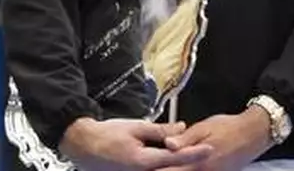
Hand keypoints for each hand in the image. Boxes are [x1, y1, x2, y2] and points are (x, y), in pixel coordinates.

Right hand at [60, 117, 212, 170]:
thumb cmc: (106, 135)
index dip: (194, 153)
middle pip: (172, 170)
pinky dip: (163, 166)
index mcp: (143, 162)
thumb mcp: (135, 127)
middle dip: (188, 162)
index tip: (210, 148)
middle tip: (202, 151)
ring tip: (189, 154)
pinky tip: (168, 159)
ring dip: (175, 164)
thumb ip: (160, 130)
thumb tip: (181, 128)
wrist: (83, 147)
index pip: (175, 157)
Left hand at [161, 109, 272, 170]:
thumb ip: (185, 138)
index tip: (146, 166)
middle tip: (151, 165)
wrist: (254, 134)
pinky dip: (188, 170)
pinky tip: (182, 164)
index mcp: (198, 161)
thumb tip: (167, 144)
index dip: (157, 170)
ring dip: (176, 170)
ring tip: (164, 165)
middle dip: (165, 170)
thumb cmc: (228, 127)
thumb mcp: (204, 127)